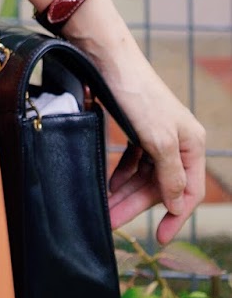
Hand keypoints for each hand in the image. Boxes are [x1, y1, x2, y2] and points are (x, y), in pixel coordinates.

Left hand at [99, 54, 207, 244]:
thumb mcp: (158, 140)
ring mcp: (157, 134)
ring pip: (144, 175)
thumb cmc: (137, 95)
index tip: (159, 238)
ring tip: (106, 209)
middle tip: (113, 223)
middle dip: (137, 205)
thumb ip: (170, 175)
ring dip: (125, 193)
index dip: (175, 217)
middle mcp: (178, 141)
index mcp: (192, 143)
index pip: (189, 192)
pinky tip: (110, 186)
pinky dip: (122, 174)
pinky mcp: (137, 128)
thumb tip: (179, 205)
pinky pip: (132, 161)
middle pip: (161, 185)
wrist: (108, 59)